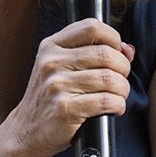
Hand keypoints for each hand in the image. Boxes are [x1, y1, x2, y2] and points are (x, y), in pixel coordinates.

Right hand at [6, 19, 134, 155]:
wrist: (27, 130)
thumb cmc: (51, 98)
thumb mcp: (61, 67)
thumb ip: (92, 53)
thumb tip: (128, 50)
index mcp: (51, 46)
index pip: (91, 26)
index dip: (113, 38)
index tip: (117, 53)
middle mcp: (52, 62)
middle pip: (106, 53)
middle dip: (123, 68)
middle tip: (121, 80)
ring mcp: (56, 85)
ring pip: (109, 78)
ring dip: (123, 89)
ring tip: (118, 96)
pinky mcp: (65, 109)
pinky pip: (106, 101)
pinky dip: (118, 105)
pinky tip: (114, 108)